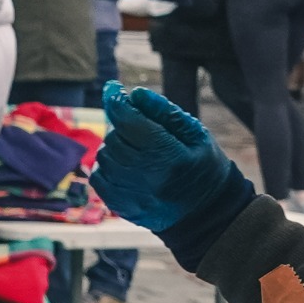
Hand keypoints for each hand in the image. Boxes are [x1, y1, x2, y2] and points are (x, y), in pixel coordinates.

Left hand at [94, 81, 244, 231]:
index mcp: (168, 156)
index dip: (117, 101)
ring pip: (104, 156)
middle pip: (115, 137)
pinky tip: (124, 164)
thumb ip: (165, 112)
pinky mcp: (120, 206)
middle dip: (122, 124)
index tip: (113, 88)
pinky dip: (106, 165)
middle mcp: (146, 177)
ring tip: (137, 149)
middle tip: (139, 126)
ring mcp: (130, 195)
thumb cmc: (204, 167)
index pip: (130, 122)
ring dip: (115, 146)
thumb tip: (135, 94)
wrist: (205, 214)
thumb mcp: (196, 135)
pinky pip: (98, 176)